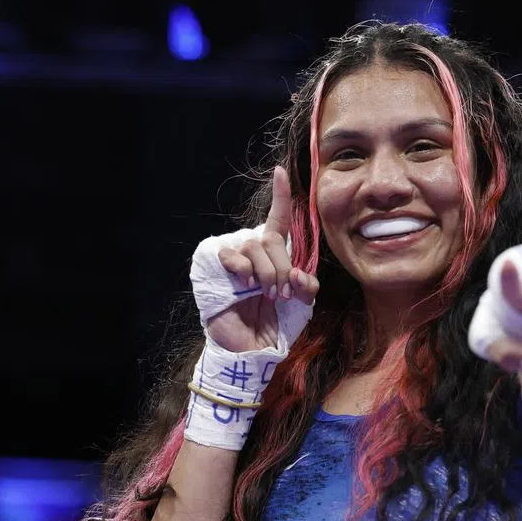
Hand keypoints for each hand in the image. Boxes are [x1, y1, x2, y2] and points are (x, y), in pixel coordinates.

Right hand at [205, 167, 318, 351]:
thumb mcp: (300, 305)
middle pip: (272, 239)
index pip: (278, 221)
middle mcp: (254, 251)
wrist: (251, 348)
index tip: (280, 172)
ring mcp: (235, 258)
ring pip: (255, 247)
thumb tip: (298, 275)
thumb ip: (306, 286)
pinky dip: (243, 269)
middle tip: (282, 293)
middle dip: (283, 267)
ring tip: (266, 294)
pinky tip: (245, 284)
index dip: (280, 197)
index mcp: (274, 255)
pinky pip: (232, 254)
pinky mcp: (215, 266)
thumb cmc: (275, 324)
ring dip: (266, 273)